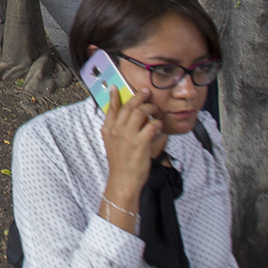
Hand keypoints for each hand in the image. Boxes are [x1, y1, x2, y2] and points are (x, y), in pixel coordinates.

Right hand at [101, 85, 163, 199]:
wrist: (123, 180)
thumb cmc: (120, 163)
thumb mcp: (111, 143)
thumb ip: (115, 129)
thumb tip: (123, 118)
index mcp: (108, 130)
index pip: (111, 108)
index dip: (114, 96)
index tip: (116, 87)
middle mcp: (117, 130)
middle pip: (129, 106)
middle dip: (139, 96)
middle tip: (146, 92)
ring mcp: (128, 136)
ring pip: (140, 112)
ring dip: (150, 108)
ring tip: (154, 109)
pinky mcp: (141, 143)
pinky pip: (151, 126)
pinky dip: (157, 123)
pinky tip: (159, 125)